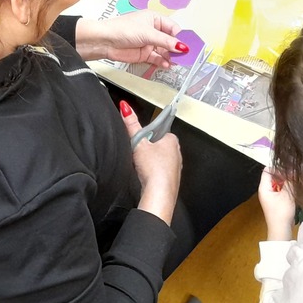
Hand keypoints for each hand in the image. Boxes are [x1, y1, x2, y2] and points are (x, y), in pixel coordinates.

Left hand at [75, 13, 185, 69]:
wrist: (105, 41)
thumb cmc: (121, 29)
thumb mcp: (148, 33)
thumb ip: (166, 41)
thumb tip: (181, 46)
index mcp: (154, 19)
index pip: (173, 28)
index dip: (181, 37)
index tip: (188, 45)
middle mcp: (152, 30)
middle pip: (170, 40)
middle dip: (177, 48)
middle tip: (185, 56)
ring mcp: (148, 42)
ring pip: (165, 51)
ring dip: (170, 57)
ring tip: (175, 62)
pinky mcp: (144, 54)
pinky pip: (157, 58)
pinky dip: (162, 62)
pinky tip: (166, 65)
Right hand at [120, 99, 180, 224]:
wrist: (159, 194)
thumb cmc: (153, 168)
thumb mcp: (139, 142)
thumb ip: (131, 124)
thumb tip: (126, 108)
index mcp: (172, 140)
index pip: (160, 130)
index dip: (148, 134)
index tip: (141, 138)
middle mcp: (177, 153)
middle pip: (159, 144)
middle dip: (148, 147)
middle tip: (138, 151)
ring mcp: (175, 167)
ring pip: (159, 159)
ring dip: (150, 160)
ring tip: (141, 164)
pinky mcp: (171, 179)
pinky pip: (159, 171)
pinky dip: (152, 172)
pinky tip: (145, 175)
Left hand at [258, 169, 296, 240]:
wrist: (281, 229)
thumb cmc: (281, 213)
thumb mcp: (287, 195)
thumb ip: (289, 181)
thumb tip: (292, 171)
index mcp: (264, 187)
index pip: (267, 170)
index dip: (277, 168)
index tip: (288, 168)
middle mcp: (265, 190)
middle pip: (273, 176)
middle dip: (283, 175)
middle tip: (294, 175)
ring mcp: (270, 196)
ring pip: (278, 183)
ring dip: (286, 182)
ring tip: (295, 181)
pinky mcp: (275, 201)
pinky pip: (280, 190)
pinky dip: (286, 188)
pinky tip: (294, 189)